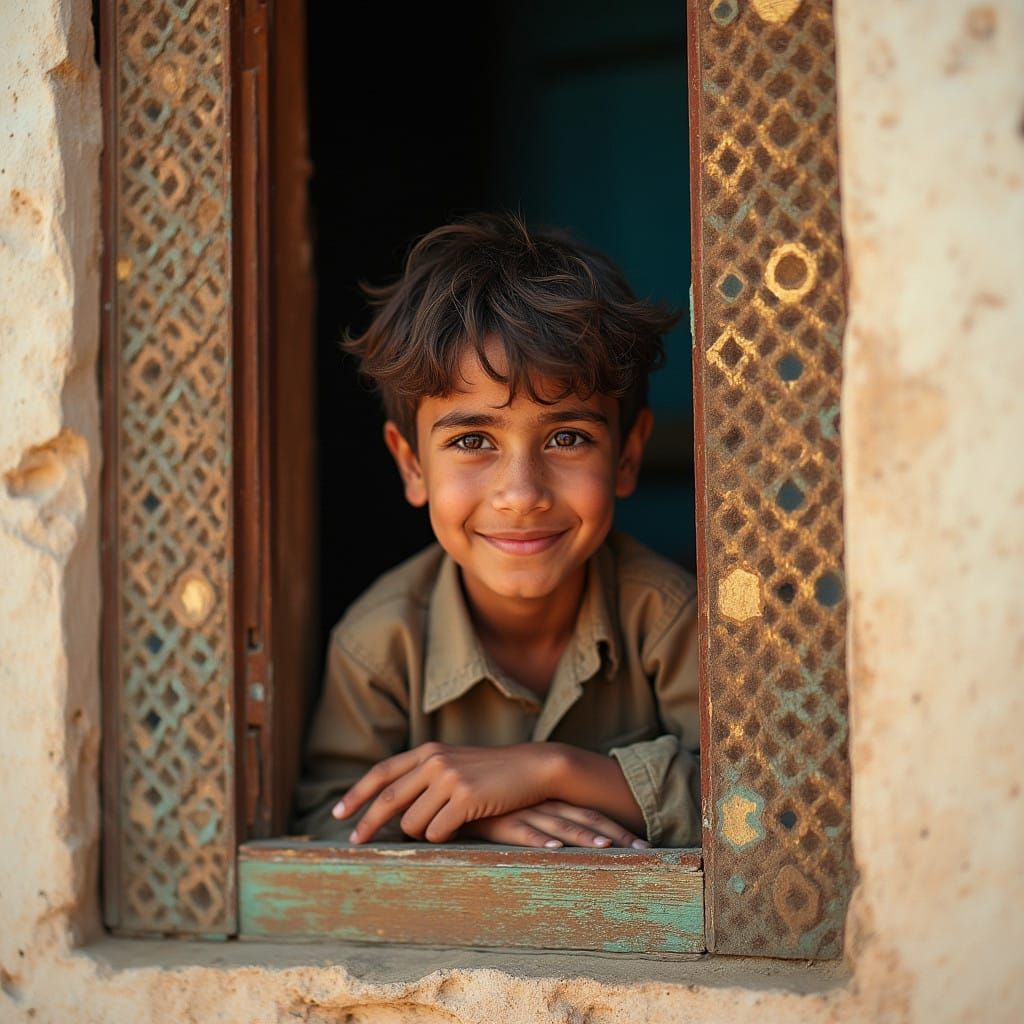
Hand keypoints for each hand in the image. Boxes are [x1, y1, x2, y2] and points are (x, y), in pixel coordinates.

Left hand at [333, 742, 562, 843]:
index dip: (358, 793)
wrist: (532, 767)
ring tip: (445, 826)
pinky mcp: (465, 798)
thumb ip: (426, 777)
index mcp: (429, 752)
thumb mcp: (455, 765)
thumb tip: (393, 807)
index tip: (340, 813)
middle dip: (368, 824)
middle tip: (355, 842)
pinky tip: (461, 826)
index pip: (383, 772)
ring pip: (413, 823)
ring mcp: (449, 778)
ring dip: (422, 833)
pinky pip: (437, 832)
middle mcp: (434, 761)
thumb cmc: (493, 773)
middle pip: (388, 800)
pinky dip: (444, 836)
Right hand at [462, 800, 649, 849]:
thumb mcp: (516, 811)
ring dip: (584, 837)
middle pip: (585, 818)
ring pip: (559, 825)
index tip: (644, 843)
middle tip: (645, 851)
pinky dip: (539, 840)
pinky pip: (522, 831)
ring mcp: (521, 812)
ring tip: (608, 849)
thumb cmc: (485, 805)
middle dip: (615, 835)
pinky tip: (555, 849)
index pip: (590, 812)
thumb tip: (561, 837)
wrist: (448, 791)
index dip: (616, 827)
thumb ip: (536, 821)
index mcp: (548, 801)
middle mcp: (540, 804)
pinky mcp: (498, 821)